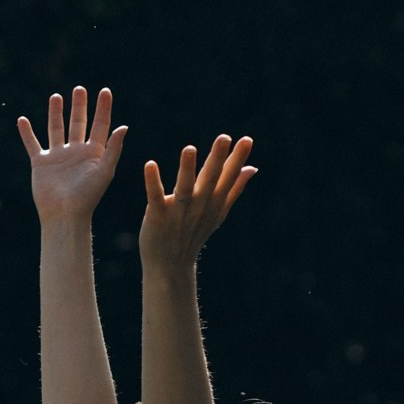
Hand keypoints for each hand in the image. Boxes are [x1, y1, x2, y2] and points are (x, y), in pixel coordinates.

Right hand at [19, 86, 127, 223]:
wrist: (65, 214)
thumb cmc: (88, 196)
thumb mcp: (105, 171)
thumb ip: (113, 148)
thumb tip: (123, 127)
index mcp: (94, 153)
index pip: (100, 125)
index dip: (103, 108)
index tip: (105, 91)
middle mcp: (76, 152)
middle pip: (78, 124)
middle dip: (79, 107)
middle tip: (79, 90)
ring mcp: (58, 156)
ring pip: (56, 129)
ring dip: (56, 113)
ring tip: (56, 96)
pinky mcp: (41, 163)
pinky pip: (33, 144)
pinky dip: (27, 133)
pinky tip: (22, 120)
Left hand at [139, 134, 254, 268]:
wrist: (170, 266)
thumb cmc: (194, 234)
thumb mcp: (218, 212)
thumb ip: (235, 189)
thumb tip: (253, 168)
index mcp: (213, 203)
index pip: (228, 178)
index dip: (237, 160)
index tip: (246, 140)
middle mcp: (199, 206)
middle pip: (209, 180)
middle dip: (217, 159)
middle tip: (224, 137)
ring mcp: (179, 212)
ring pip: (184, 188)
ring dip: (187, 169)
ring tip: (189, 148)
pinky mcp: (158, 216)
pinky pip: (156, 197)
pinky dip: (153, 182)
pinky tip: (150, 165)